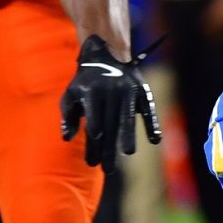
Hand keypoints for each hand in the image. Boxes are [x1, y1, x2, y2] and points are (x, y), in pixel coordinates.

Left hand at [59, 34, 160, 168]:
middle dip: (108, 149)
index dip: (93, 144)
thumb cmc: (86, 82)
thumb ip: (68, 116)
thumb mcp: (72, 94)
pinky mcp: (142, 90)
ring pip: (128, 118)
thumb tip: (67, 138)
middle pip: (110, 125)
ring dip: (128, 137)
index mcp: (92, 93)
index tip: (91, 162)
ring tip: (126, 154)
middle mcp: (111, 90)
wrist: (106, 53)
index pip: (94, 123)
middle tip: (107, 170)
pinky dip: (152, 124)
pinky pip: (148, 109)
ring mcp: (128, 89)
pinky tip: (155, 140)